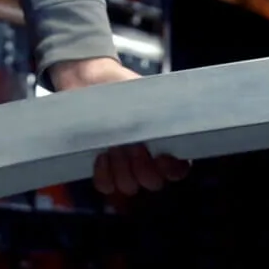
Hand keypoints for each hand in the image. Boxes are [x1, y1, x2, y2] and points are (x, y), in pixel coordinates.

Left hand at [47, 56, 189, 197]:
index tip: (161, 156)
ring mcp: (124, 168)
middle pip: (153, 183)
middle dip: (142, 167)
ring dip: (122, 170)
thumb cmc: (123, 88)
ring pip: (129, 187)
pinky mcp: (102, 170)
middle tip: (133, 146)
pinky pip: (106, 186)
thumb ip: (162, 112)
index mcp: (166, 144)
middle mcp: (148, 161)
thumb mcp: (147, 96)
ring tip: (113, 146)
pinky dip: (103, 175)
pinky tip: (101, 155)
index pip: (178, 170)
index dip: (172, 170)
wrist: (90, 82)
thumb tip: (171, 120)